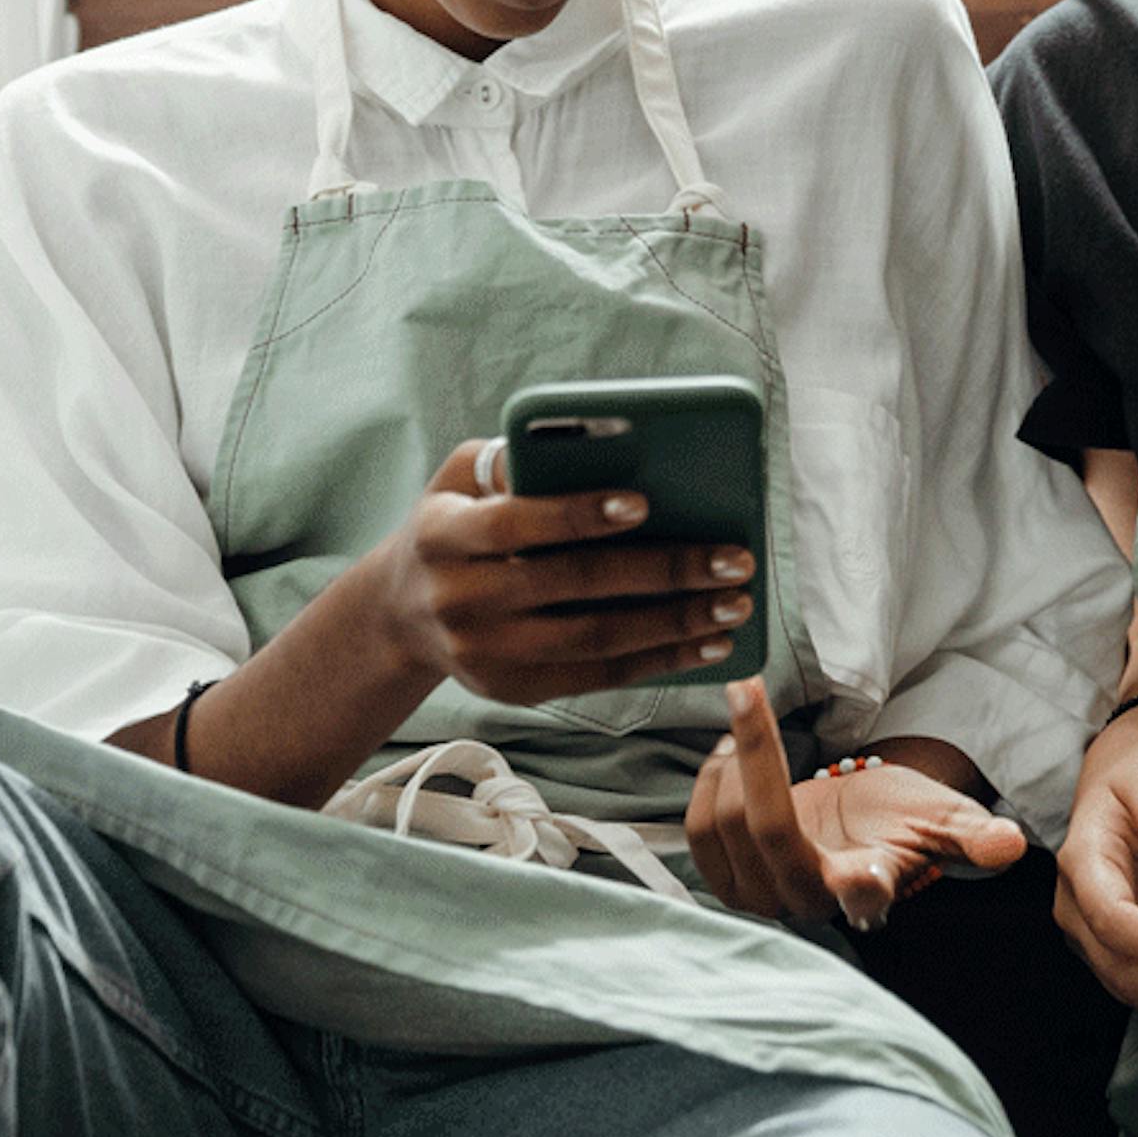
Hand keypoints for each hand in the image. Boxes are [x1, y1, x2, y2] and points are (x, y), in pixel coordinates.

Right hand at [365, 441, 755, 707]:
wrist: (402, 612)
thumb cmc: (456, 522)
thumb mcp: (459, 478)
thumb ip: (513, 458)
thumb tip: (599, 447)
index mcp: (444, 534)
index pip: (517, 523)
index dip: (579, 514)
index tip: (646, 502)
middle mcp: (459, 599)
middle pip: (573, 585)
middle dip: (663, 572)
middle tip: (733, 559)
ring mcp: (485, 653)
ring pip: (594, 641)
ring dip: (675, 625)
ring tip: (735, 605)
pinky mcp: (512, 689)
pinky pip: (596, 677)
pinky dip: (658, 661)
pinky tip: (707, 644)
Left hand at [688, 680, 1024, 928]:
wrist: (858, 831)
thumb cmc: (900, 821)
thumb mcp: (943, 820)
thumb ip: (974, 835)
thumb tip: (1012, 843)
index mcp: (868, 887)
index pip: (865, 897)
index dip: (862, 890)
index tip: (866, 875)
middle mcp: (810, 900)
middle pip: (770, 833)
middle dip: (756, 753)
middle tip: (747, 687)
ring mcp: (764, 895)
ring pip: (723, 828)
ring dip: (729, 761)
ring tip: (746, 718)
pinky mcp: (730, 881)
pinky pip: (697, 833)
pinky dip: (707, 783)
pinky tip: (728, 751)